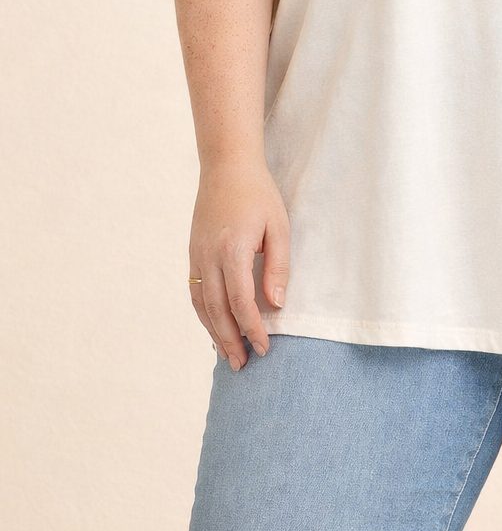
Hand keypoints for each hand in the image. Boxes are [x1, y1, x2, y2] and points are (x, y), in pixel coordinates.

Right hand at [188, 158, 290, 370]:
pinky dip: (203, 314)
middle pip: (216, 310)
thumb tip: (276, 305)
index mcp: (233, 250)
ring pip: (201, 305)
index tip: (265, 347)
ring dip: (214, 333)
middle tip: (244, 364)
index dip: (252, 328)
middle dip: (230, 340)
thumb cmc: (258, 193)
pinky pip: (194, 291)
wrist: (226, 165)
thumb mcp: (278, 226)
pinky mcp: (192, 253)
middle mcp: (209, 257)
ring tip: (228, 356)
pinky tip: (213, 327)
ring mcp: (197, 255)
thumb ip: (278, 267)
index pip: (240, 301)